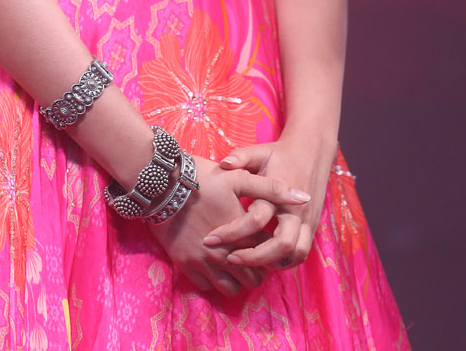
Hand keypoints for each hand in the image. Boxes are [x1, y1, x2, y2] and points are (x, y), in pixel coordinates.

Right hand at [148, 154, 310, 296]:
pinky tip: (215, 264)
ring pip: (231, 288)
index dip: (270, 250)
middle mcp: (225, 254)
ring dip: (237, 278)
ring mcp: (204, 263)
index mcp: (242, 234)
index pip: (268, 256)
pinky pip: (207, 287)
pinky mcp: (186, 265)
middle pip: (253, 278)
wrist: (161, 185)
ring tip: (235, 260)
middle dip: (257, 269)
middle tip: (252, 254)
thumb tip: (303, 197)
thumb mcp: (240, 177)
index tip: (265, 240)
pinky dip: (214, 280)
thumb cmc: (202, 178)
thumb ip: (272, 188)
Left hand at [202, 136, 334, 272]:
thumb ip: (241, 157)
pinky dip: (285, 262)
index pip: (257, 218)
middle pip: (282, 244)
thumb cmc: (279, 154)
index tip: (212, 238)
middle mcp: (295, 210)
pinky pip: (302, 253)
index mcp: (278, 192)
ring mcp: (306, 220)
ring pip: (295, 253)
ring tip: (247, 262)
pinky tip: (266, 260)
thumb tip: (223, 164)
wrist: (311, 153)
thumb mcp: (259, 151)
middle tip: (230, 258)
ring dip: (272, 263)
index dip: (233, 231)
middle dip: (255, 257)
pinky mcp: (311, 227)